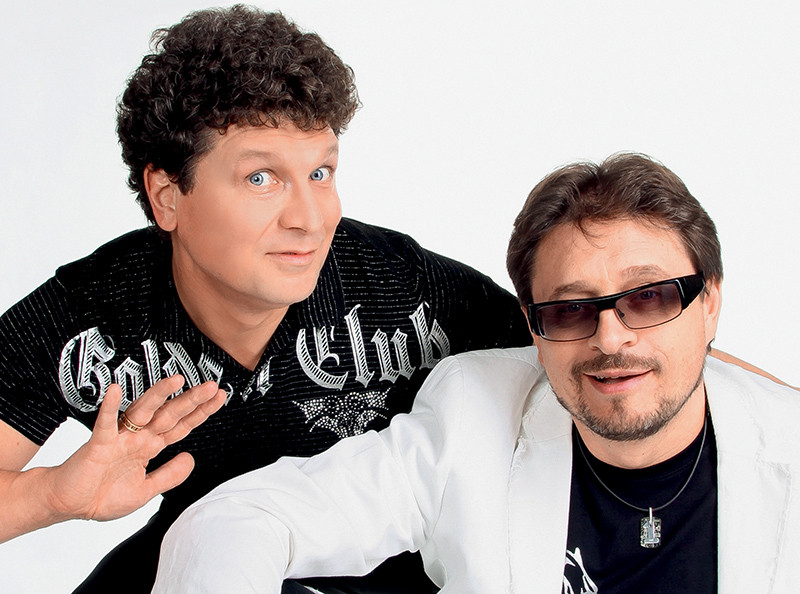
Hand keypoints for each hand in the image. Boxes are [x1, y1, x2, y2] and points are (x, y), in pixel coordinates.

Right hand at [47, 375, 225, 521]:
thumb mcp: (146, 490)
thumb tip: (192, 459)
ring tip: (177, 380)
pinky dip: (110, 407)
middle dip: (190, 401)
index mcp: (149, 448)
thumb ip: (169, 475)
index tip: (218, 398)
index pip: (180, 426)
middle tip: (211, 386)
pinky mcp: (99, 444)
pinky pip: (105, 423)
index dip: (200, 413)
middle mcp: (137, 438)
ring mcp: (119, 439)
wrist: (70, 505)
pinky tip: (116, 390)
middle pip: (169, 415)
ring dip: (159, 395)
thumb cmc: (102, 496)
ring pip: (142, 411)